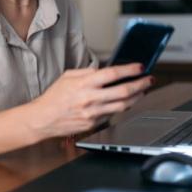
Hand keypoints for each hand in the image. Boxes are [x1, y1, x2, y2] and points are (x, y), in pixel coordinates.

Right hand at [26, 63, 153, 139]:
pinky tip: (124, 102)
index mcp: (84, 84)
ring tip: (142, 91)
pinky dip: (120, 108)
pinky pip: (111, 115)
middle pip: (123, 92)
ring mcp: (93, 113)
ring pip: (122, 106)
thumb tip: (103, 70)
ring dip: (136, 98)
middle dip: (140, 85)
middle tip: (148, 80)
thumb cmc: (53, 97)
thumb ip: (87, 72)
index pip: (112, 74)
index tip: (139, 67)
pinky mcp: (93, 124)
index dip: (129, 70)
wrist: (42, 119)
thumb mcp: (68, 76)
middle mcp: (90, 99)